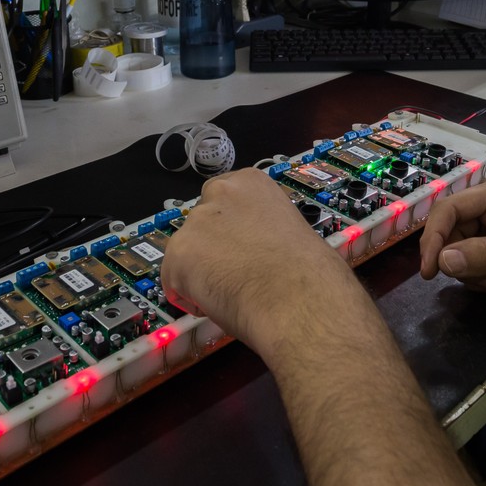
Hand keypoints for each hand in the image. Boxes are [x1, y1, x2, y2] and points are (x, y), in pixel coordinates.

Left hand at [162, 169, 363, 358]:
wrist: (299, 300)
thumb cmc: (312, 271)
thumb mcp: (294, 229)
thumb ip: (269, 229)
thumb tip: (268, 249)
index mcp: (251, 182)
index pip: (225, 200)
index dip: (232, 229)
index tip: (243, 246)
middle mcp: (218, 193)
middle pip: (203, 222)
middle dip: (212, 246)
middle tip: (234, 272)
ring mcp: (195, 223)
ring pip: (187, 252)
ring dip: (201, 271)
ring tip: (230, 293)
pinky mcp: (177, 254)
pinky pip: (174, 281)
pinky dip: (189, 296)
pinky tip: (216, 304)